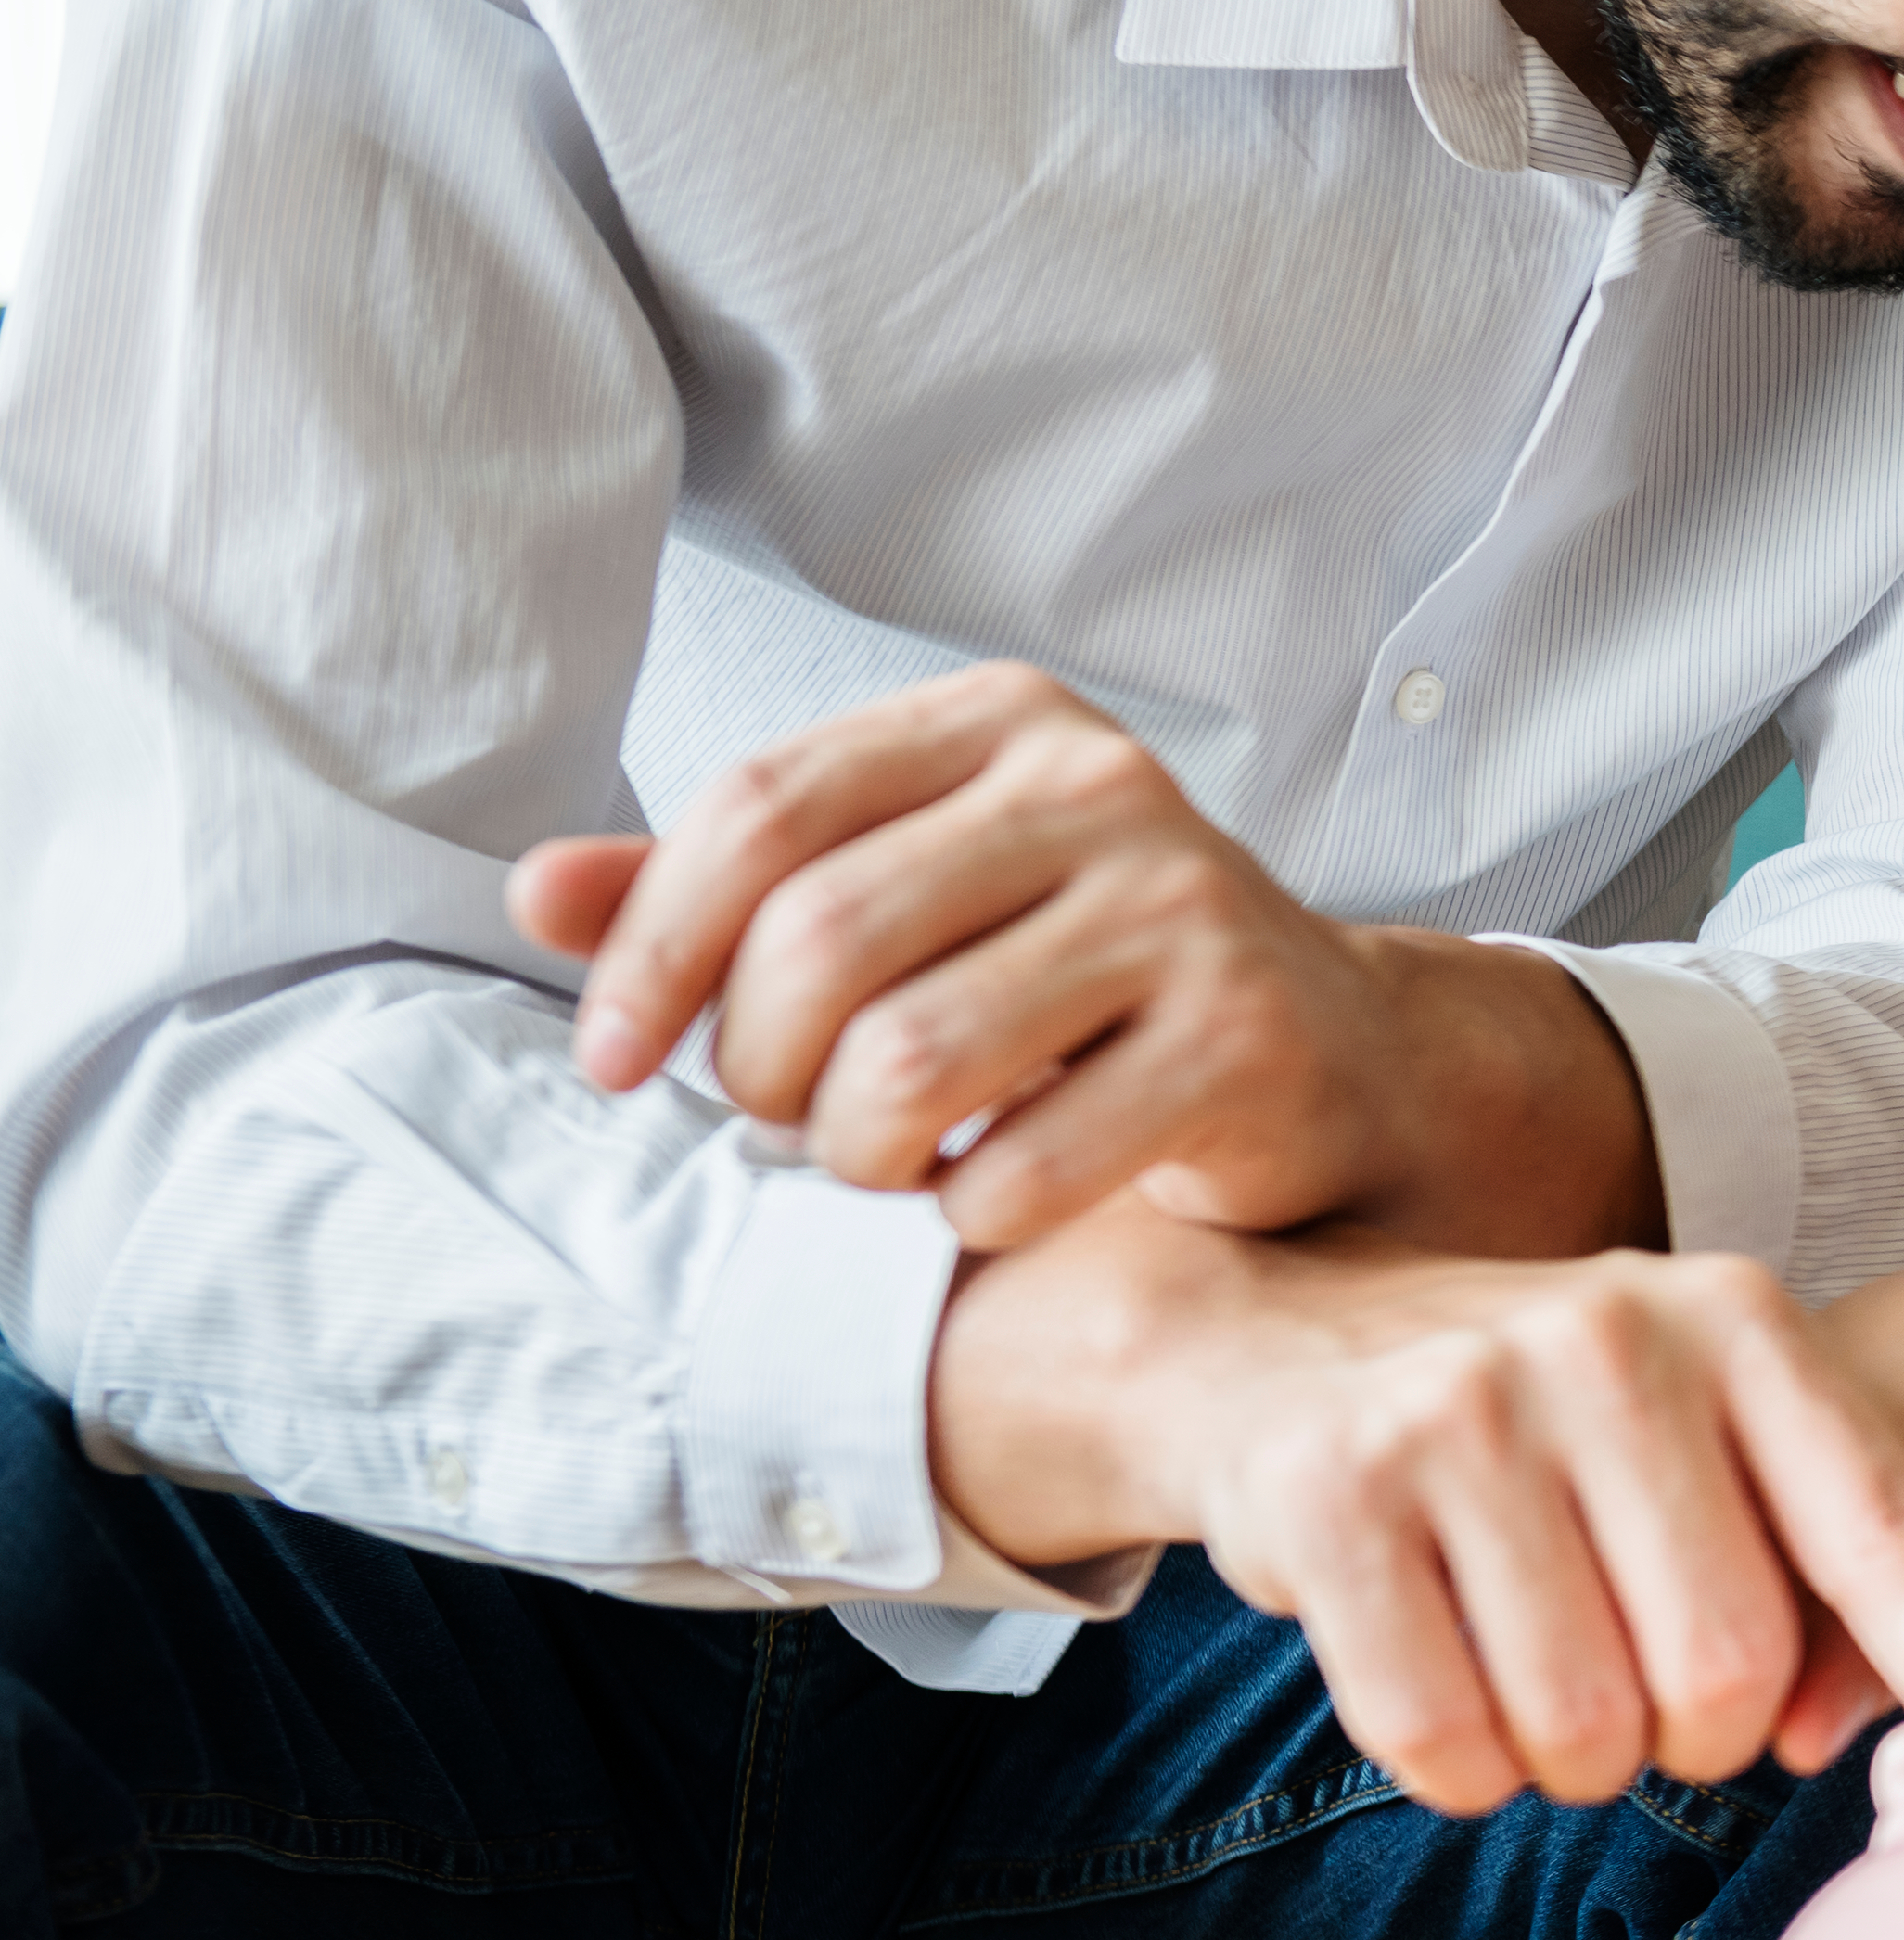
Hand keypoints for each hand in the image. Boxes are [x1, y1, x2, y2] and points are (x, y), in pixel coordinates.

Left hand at [509, 661, 1635, 1256]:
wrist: (1330, 1053)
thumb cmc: (1084, 979)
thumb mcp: (914, 900)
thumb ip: (732, 888)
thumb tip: (536, 890)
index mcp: (1001, 723)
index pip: (762, 809)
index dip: (650, 948)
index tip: (609, 1058)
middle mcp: (1102, 786)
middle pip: (820, 940)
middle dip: (754, 1070)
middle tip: (779, 1125)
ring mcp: (1186, 909)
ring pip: (909, 1061)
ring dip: (854, 1155)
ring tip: (880, 1165)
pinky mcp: (1245, 1039)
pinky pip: (1029, 1164)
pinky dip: (974, 1217)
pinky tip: (989, 1204)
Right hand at [944, 1218, 1903, 1816]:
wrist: (1278, 1337)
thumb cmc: (1546, 1427)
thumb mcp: (1708, 1436)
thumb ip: (1829, 1572)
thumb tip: (1836, 1739)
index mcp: (1737, 1319)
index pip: (1886, 1540)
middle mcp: (1609, 1339)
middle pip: (1726, 1670)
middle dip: (1696, 1740)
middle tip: (1646, 1703)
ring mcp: (1461, 1407)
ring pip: (1583, 1725)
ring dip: (1571, 1765)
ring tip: (1543, 1692)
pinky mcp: (1331, 1495)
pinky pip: (1441, 1736)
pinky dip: (1462, 1771)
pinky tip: (1452, 1702)